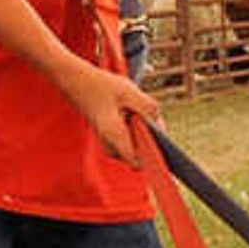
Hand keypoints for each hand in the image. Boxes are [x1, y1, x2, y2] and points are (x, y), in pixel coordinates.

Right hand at [59, 53, 164, 170]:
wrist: (80, 84)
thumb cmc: (103, 87)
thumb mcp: (130, 92)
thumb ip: (149, 109)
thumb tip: (162, 130)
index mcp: (114, 137)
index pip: (140, 163)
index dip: (156, 160)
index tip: (168, 152)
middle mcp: (112, 148)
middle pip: (143, 154)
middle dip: (152, 137)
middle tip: (142, 113)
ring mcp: (112, 147)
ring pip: (140, 146)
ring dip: (144, 131)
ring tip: (131, 109)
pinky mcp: (114, 142)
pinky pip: (134, 141)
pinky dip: (138, 129)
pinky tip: (129, 111)